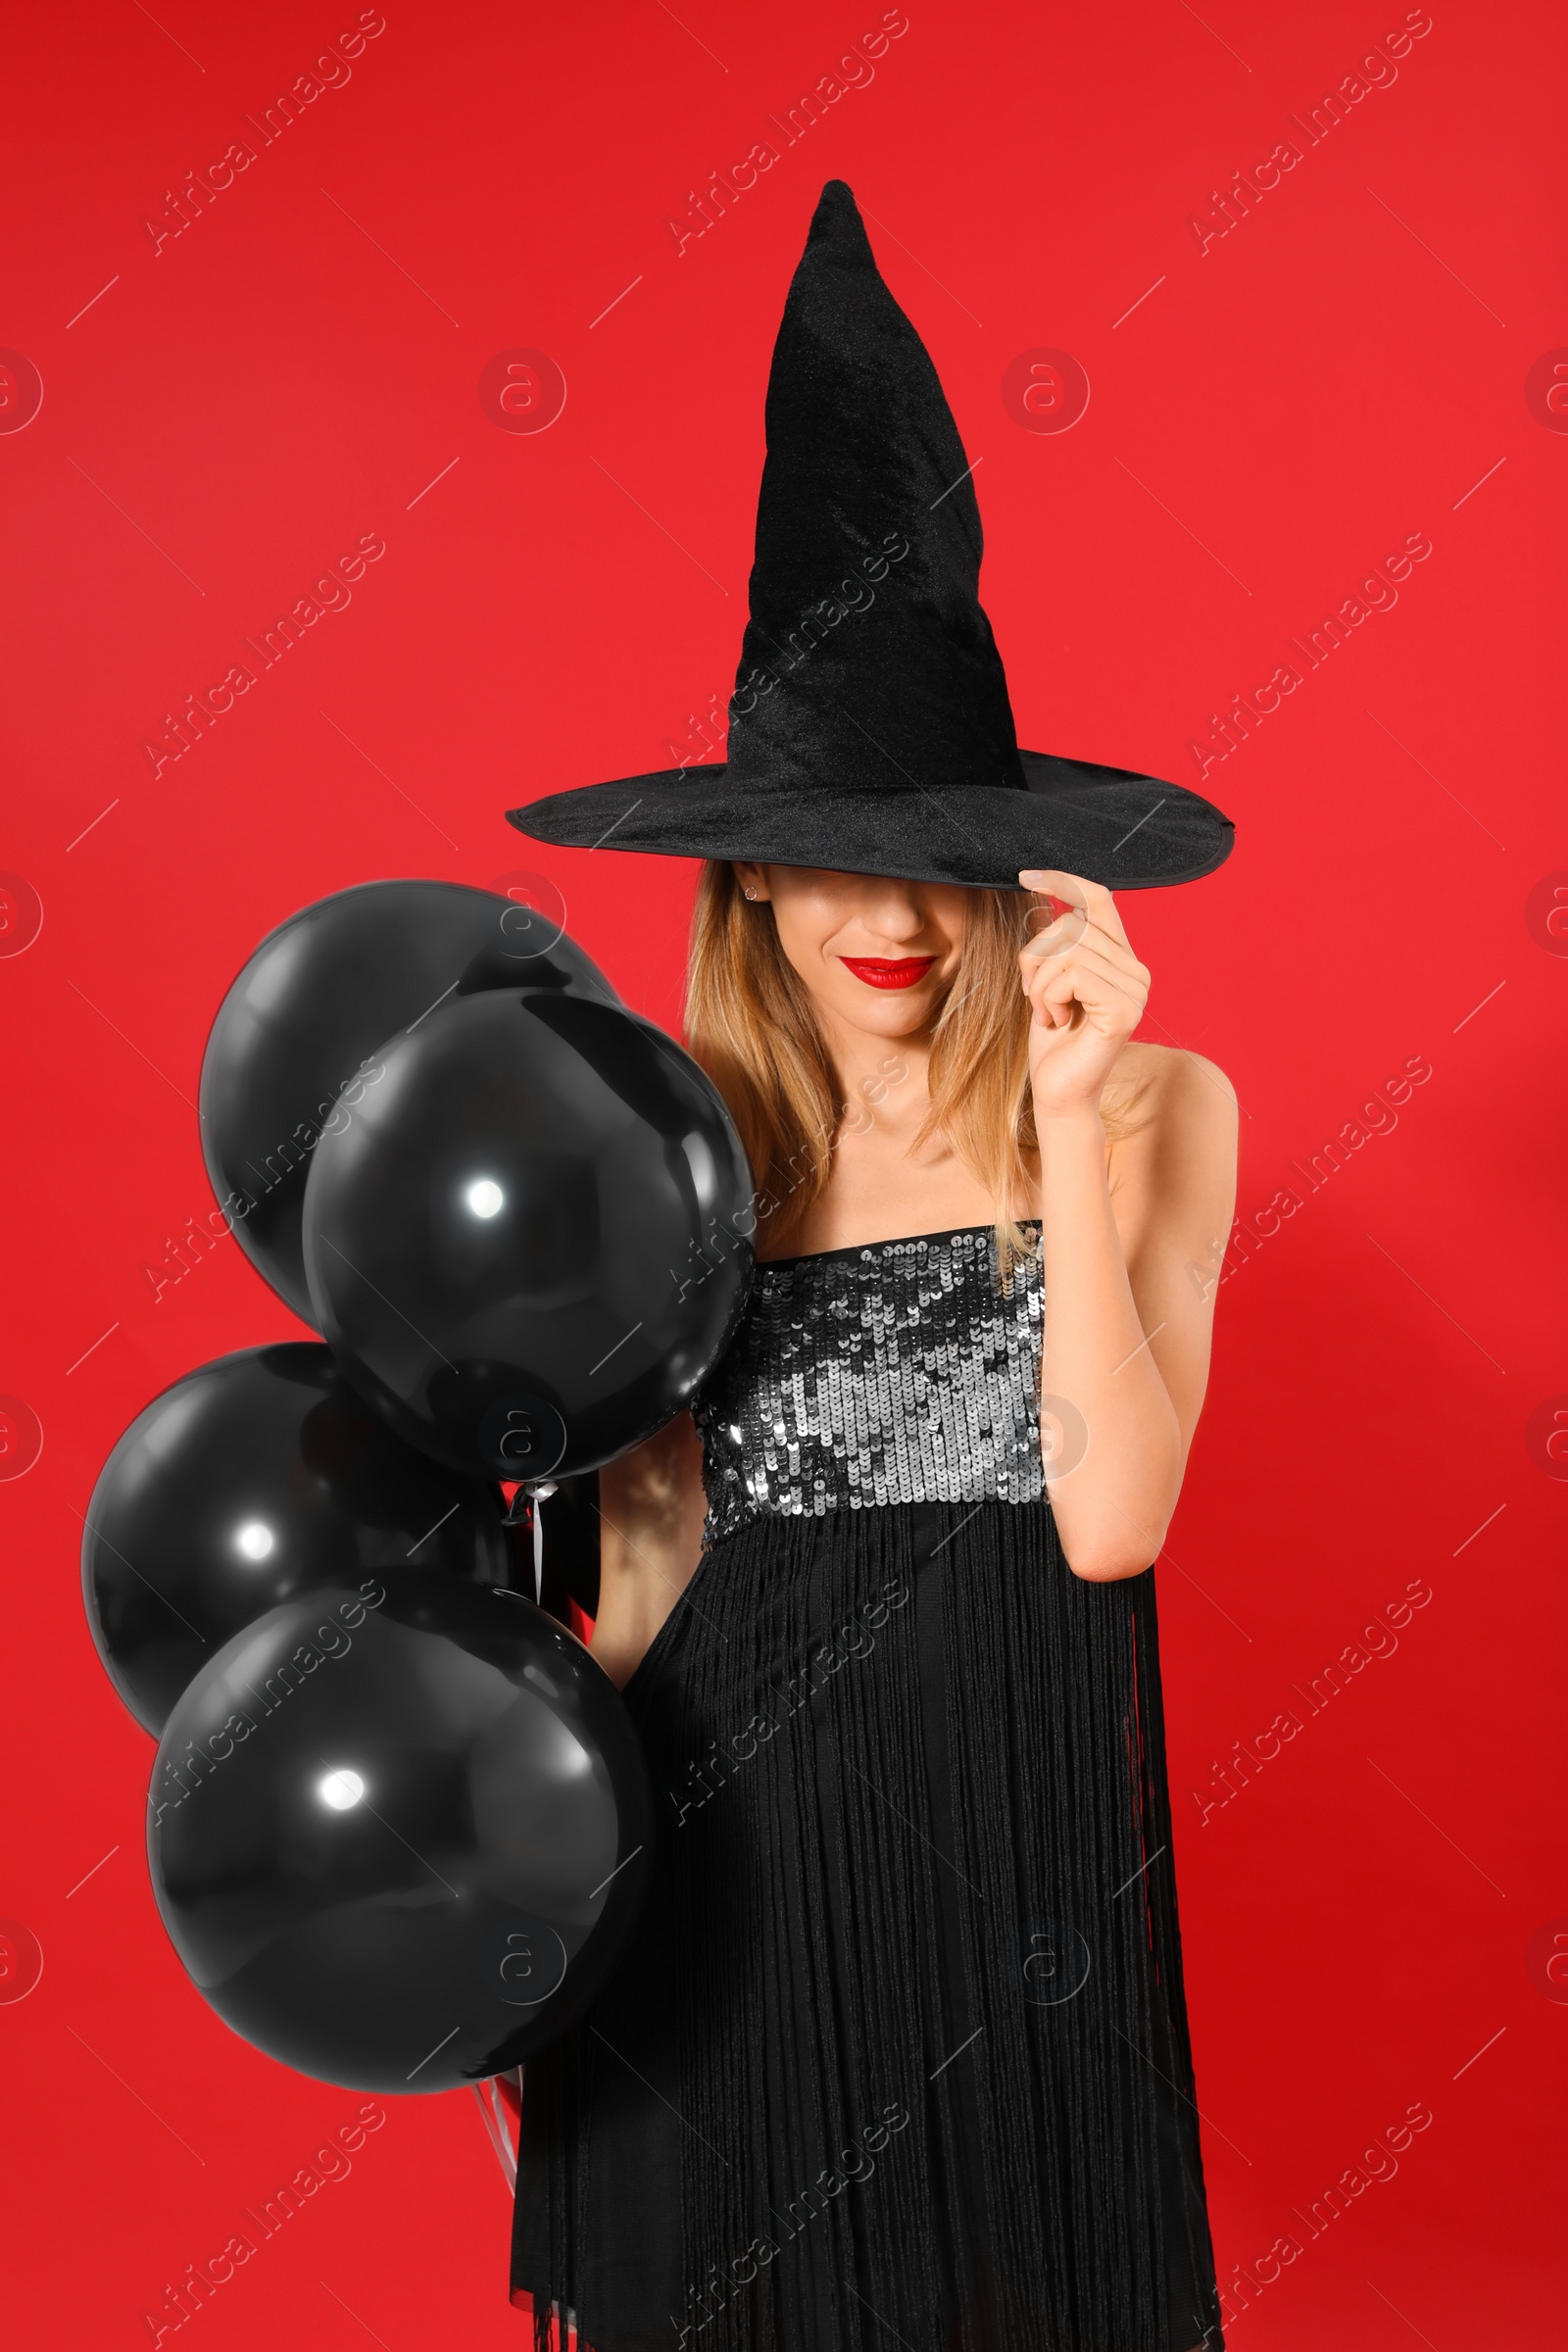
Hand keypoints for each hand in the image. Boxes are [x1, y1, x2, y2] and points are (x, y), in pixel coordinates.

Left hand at [1017, 870, 1149, 1120]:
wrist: (1058, 1091)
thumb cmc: (1052, 1039)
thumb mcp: (1050, 980)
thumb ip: (1059, 943)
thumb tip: (1047, 893)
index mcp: (1122, 958)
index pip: (1099, 897)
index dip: (1065, 880)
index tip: (1026, 876)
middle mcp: (1137, 970)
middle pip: (1071, 925)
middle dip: (1036, 958)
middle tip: (1036, 996)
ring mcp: (1135, 990)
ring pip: (1068, 949)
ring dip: (1040, 983)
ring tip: (1048, 1012)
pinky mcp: (1125, 1009)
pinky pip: (1072, 975)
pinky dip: (1049, 997)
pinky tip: (1057, 1022)